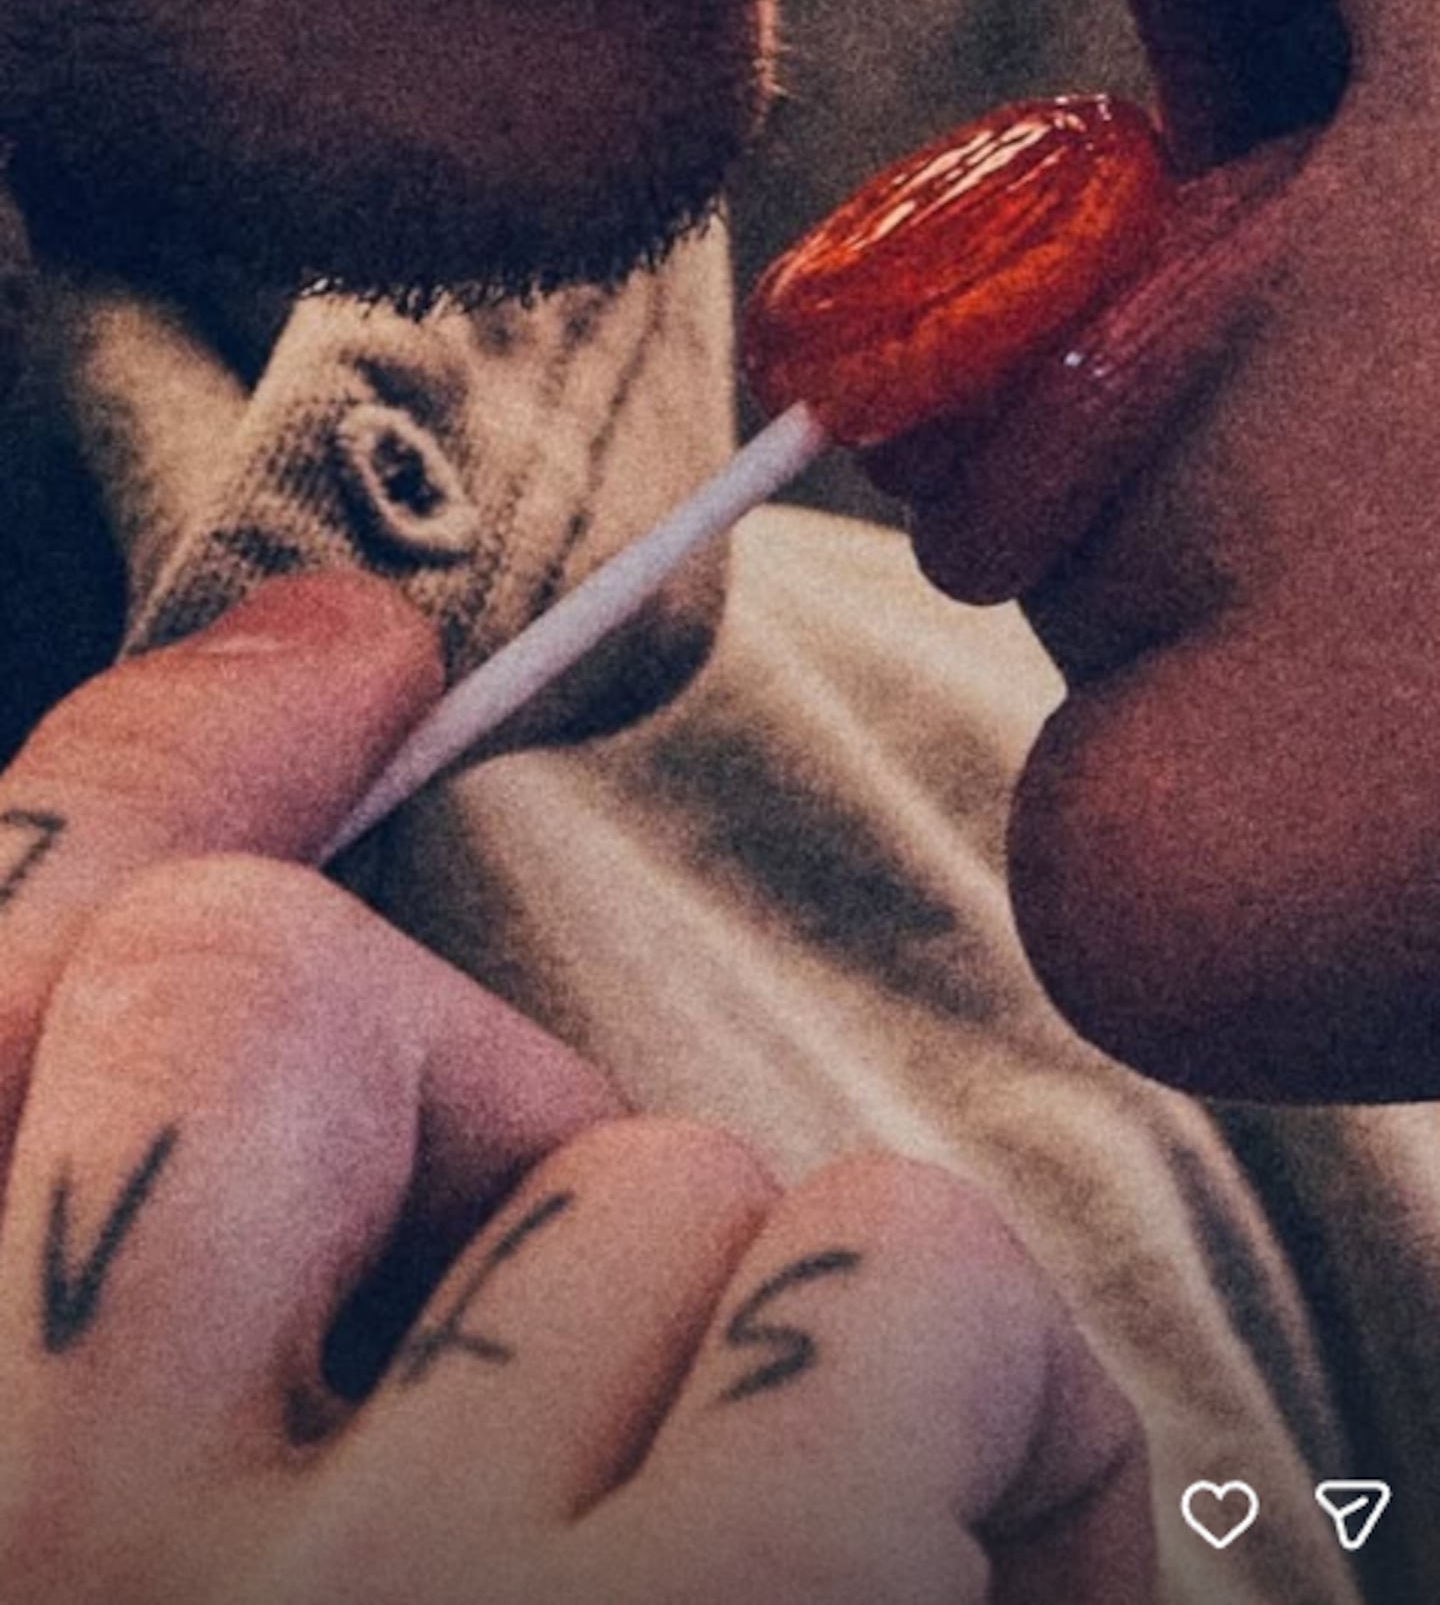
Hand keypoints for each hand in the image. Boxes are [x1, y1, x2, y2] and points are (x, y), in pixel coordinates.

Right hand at [0, 573, 1152, 1603]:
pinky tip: (947, 1586)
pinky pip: (898, 1286)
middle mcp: (52, 1566)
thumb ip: (174, 1108)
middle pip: (276, 1000)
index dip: (171, 772)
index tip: (346, 677)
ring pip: (638, 1167)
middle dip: (465, 1124)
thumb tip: (332, 653)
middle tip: (537, 1384)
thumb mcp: (183, 1478)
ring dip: (724, 1344)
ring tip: (714, 1594)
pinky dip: (978, 1414)